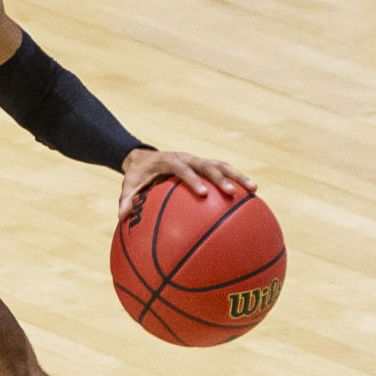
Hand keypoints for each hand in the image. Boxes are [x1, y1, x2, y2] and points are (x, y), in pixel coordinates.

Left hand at [118, 147, 253, 218]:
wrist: (144, 158)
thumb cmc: (137, 175)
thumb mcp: (129, 186)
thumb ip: (126, 200)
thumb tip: (122, 218)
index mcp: (169, 161)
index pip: (183, 169)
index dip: (193, 180)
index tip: (203, 194)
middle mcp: (187, 158)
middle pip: (208, 165)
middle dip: (222, 178)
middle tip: (234, 192)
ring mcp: (198, 160)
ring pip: (222, 165)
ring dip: (238, 175)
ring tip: (254, 190)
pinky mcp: (205, 165)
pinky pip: (223, 171)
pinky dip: (237, 179)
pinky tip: (251, 195)